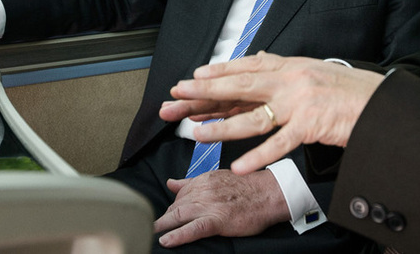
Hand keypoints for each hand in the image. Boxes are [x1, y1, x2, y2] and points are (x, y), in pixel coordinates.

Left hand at [154, 169, 288, 247]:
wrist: (270, 193)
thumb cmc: (247, 187)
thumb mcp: (217, 178)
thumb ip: (192, 182)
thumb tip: (171, 183)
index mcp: (203, 180)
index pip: (179, 196)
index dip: (171, 209)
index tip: (165, 217)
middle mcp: (203, 191)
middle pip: (176, 207)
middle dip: (164, 219)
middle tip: (153, 229)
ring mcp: (210, 205)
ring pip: (179, 216)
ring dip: (162, 227)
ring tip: (149, 235)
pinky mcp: (218, 219)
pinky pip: (193, 229)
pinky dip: (178, 235)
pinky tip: (166, 241)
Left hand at [161, 52, 383, 174]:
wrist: (381, 102)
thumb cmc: (350, 90)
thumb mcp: (314, 70)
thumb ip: (286, 68)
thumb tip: (262, 59)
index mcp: (291, 66)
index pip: (246, 69)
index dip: (216, 74)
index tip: (191, 79)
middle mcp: (291, 80)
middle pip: (240, 87)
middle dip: (205, 93)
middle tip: (177, 97)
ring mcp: (300, 102)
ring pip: (253, 116)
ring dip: (222, 127)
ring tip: (196, 135)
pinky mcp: (312, 125)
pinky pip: (281, 143)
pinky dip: (259, 156)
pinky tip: (240, 165)